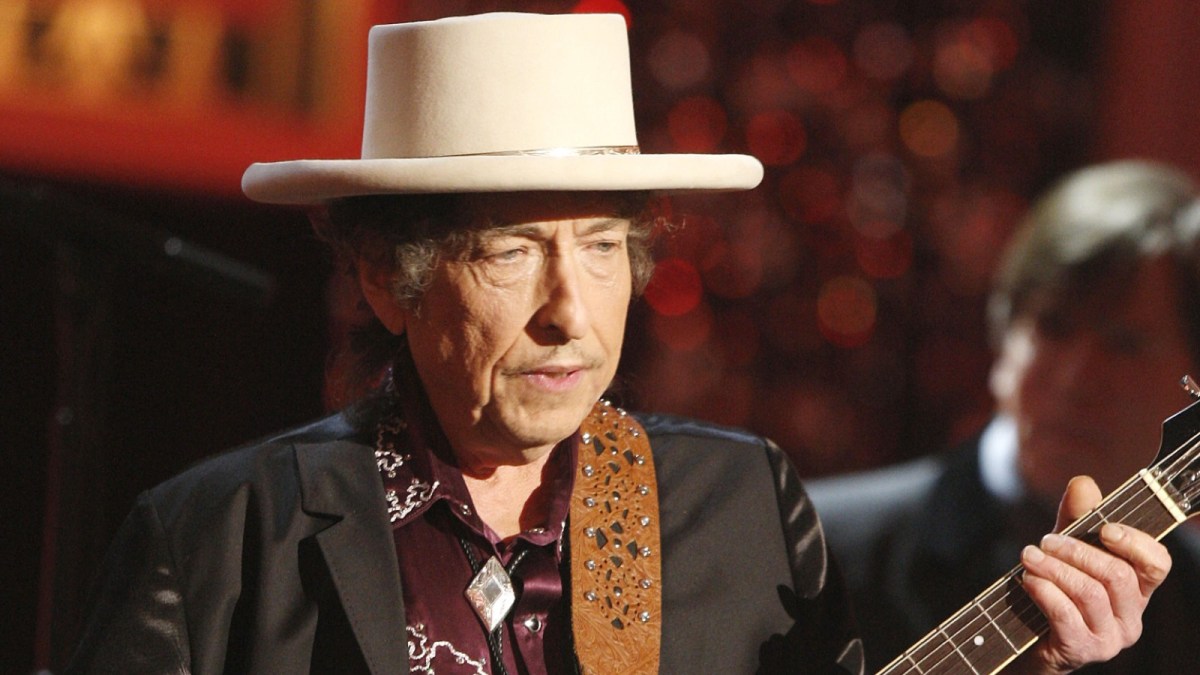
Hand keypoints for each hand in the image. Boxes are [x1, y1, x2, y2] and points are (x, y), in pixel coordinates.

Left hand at [1017, 476, 1171, 673]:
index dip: (1134, 542)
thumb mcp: (1065, 550)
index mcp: (1137, 589)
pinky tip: (1028, 580)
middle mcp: (1131, 616)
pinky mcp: (1082, 649)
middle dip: (1077, 551)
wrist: (1027, 638)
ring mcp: (1110, 637)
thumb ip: (1076, 518)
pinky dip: (1044, 591)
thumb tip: (1083, 483)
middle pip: (1116, 574)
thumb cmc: (1054, 588)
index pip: (1156, 563)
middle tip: (1046, 541)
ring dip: (1054, 568)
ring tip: (1029, 556)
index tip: (1104, 528)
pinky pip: (1066, 614)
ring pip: (1090, 592)